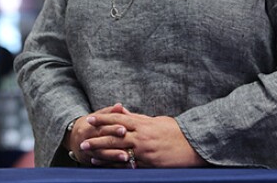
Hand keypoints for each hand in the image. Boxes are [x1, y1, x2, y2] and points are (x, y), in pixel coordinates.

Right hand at [66, 103, 130, 166]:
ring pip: (101, 154)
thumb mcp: (95, 118)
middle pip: (101, 141)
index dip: (112, 128)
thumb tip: (120, 106)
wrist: (71, 140)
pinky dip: (113, 166)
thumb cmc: (88, 126)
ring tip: (127, 158)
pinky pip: (102, 165)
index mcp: (88, 127)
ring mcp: (87, 152)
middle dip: (115, 143)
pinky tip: (124, 167)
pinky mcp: (90, 162)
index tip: (124, 129)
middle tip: (129, 145)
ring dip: (114, 156)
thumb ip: (108, 113)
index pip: (101, 127)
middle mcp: (86, 140)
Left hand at [82, 107, 205, 167]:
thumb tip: (120, 111)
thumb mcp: (155, 120)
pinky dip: (115, 165)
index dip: (102, 119)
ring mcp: (145, 151)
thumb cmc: (175, 131)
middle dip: (96, 139)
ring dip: (102, 154)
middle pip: (114, 137)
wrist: (194, 145)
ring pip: (118, 151)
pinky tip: (105, 165)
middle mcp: (141, 137)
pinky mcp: (149, 164)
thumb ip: (136, 117)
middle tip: (83, 141)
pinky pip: (128, 165)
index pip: (117, 119)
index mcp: (143, 124)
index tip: (89, 119)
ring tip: (89, 154)